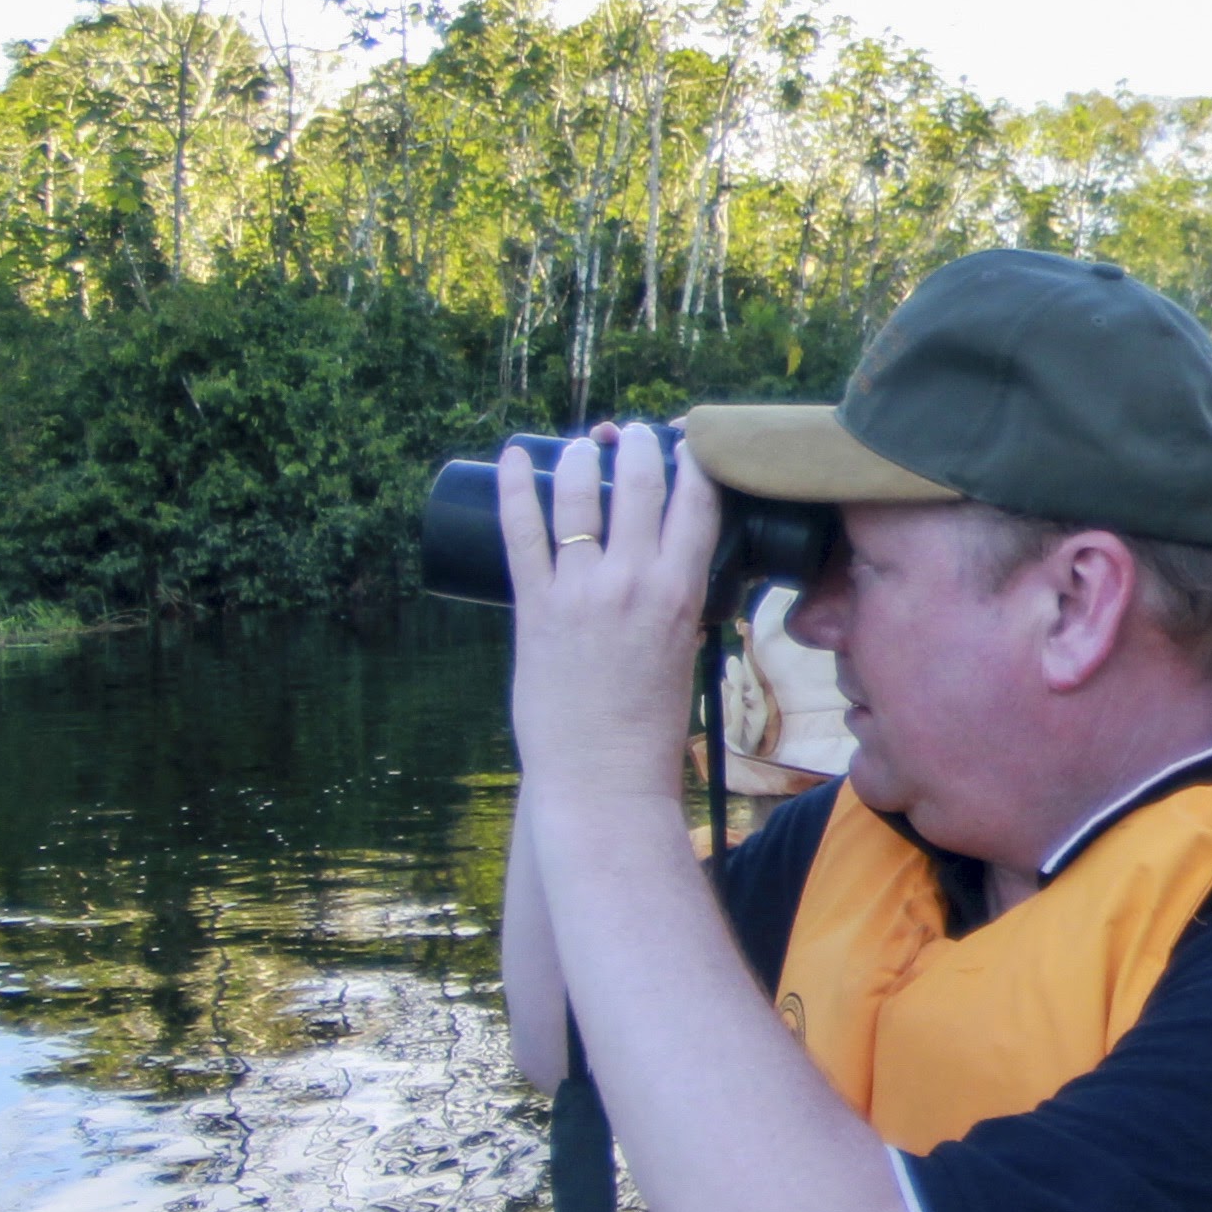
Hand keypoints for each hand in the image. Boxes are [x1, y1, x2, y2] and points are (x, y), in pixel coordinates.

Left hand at [497, 423, 718, 808]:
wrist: (602, 775)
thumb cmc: (649, 726)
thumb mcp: (684, 651)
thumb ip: (675, 605)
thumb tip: (667, 570)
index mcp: (681, 593)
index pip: (697, 501)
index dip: (694, 459)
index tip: (688, 443)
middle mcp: (633, 581)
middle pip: (641, 482)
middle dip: (639, 444)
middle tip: (633, 435)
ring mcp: (580, 590)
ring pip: (581, 493)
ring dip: (583, 455)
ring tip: (584, 445)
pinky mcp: (535, 605)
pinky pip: (521, 530)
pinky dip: (516, 486)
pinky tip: (514, 457)